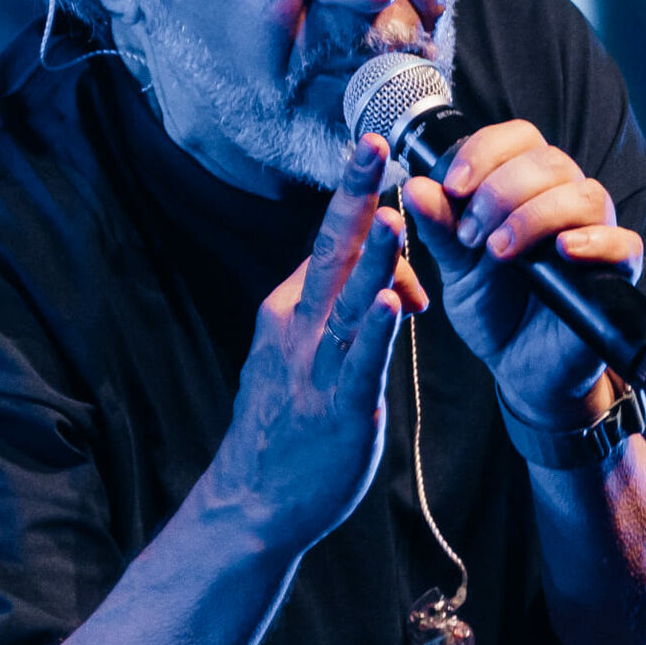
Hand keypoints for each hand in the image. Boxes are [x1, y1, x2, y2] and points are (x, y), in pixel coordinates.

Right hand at [210, 133, 424, 551]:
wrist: (254, 501)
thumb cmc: (286, 425)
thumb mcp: (304, 355)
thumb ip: (341, 315)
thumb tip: (385, 284)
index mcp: (289, 309)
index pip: (330, 245)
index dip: (359, 202)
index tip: (373, 147)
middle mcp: (298, 326)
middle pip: (329, 250)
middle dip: (354, 195)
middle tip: (373, 143)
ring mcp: (315, 366)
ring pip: (347, 300)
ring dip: (370, 257)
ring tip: (391, 215)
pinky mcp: (339, 406)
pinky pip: (359, 362)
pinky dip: (374, 330)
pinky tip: (390, 303)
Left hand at [404, 119, 640, 426]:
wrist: (517, 366)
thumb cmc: (492, 307)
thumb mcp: (456, 267)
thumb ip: (440, 229)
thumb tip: (415, 187)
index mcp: (526, 186)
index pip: (519, 138)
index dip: (486, 151)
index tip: (454, 186)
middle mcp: (564, 199)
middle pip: (550, 161)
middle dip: (502, 191)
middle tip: (472, 234)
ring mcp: (594, 233)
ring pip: (584, 194)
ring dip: (536, 216)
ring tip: (500, 251)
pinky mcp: (617, 272)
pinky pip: (623, 242)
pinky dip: (594, 241)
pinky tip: (563, 251)